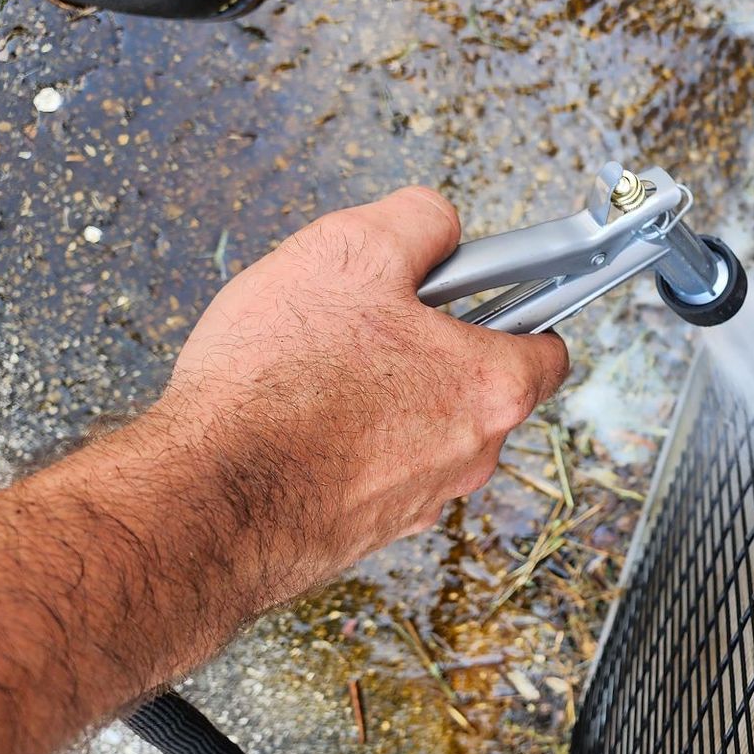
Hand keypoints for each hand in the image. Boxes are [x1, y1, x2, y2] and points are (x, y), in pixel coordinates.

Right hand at [158, 186, 569, 603]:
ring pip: (425, 431)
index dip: (515, 309)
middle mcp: (472, 457)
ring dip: (387, 396)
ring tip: (320, 369)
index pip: (548, 350)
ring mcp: (422, 502)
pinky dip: (349, 442)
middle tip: (371, 321)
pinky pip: (376, 469)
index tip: (477, 293)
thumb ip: (418, 223)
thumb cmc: (276, 381)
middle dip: (434, 350)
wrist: (204, 497)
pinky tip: (295, 419)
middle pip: (480, 389)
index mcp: (492, 389)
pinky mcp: (368, 531)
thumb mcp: (350, 250)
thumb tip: (439, 224)